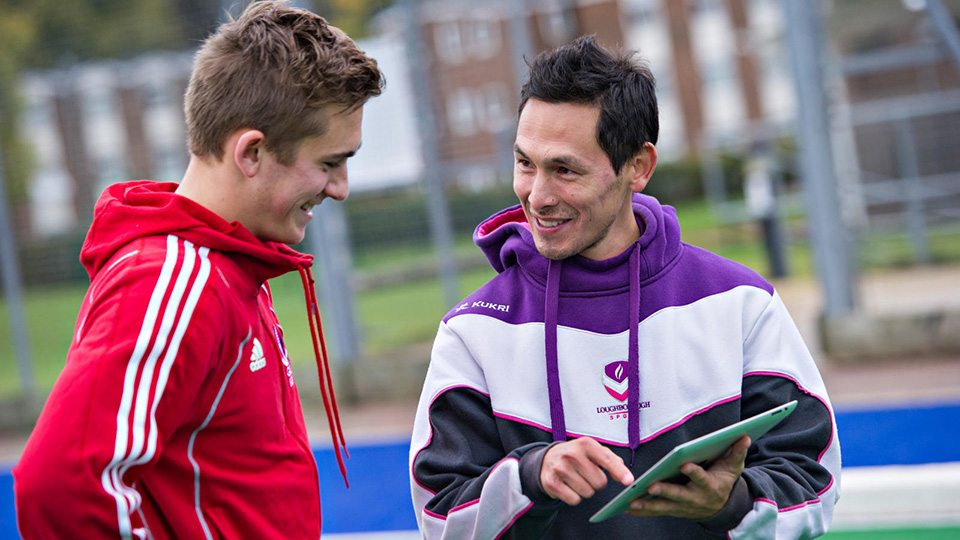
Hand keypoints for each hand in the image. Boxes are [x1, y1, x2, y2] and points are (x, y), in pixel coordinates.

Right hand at [540, 437, 633, 505]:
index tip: (629, 481)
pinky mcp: (552, 483)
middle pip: (600, 483)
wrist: (547, 459)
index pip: (607, 460)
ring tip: (577, 479)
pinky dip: (574, 497)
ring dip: (586, 490)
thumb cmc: (577, 456)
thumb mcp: (593, 451)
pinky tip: (568, 486)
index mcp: (586, 444)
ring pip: (588, 493)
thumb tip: (625, 476)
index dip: (619, 472)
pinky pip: (575, 500)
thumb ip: (611, 460)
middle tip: (586, 474)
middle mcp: (572, 454)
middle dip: (597, 482)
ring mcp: (561, 469)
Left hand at [627, 435, 750, 519]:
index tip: (684, 464)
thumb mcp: (733, 467)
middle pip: (679, 495)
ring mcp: (683, 507)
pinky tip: (627, 508)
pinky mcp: (674, 510)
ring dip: (648, 505)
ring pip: (664, 506)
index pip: (701, 478)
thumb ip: (736, 452)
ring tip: (631, 502)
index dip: (693, 472)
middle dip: (665, 491)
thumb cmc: (723, 479)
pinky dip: (643, 511)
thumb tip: (745, 436)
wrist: (722, 506)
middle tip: (651, 487)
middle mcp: (695, 498)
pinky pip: (657, 511)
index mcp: (709, 486)